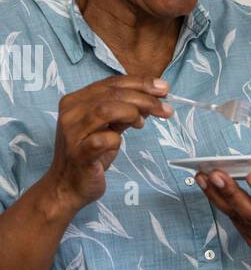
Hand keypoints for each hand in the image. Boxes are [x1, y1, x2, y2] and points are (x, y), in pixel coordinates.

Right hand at [45, 75, 171, 212]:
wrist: (67, 187)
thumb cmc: (90, 156)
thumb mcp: (109, 129)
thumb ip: (125, 112)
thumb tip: (153, 99)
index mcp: (76, 101)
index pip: (112, 83)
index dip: (140, 82)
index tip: (163, 88)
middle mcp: (71, 112)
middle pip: (112, 94)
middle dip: (144, 98)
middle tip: (165, 108)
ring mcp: (73, 133)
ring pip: (106, 110)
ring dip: (132, 113)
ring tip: (142, 124)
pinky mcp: (79, 154)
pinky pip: (103, 139)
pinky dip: (116, 139)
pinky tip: (119, 142)